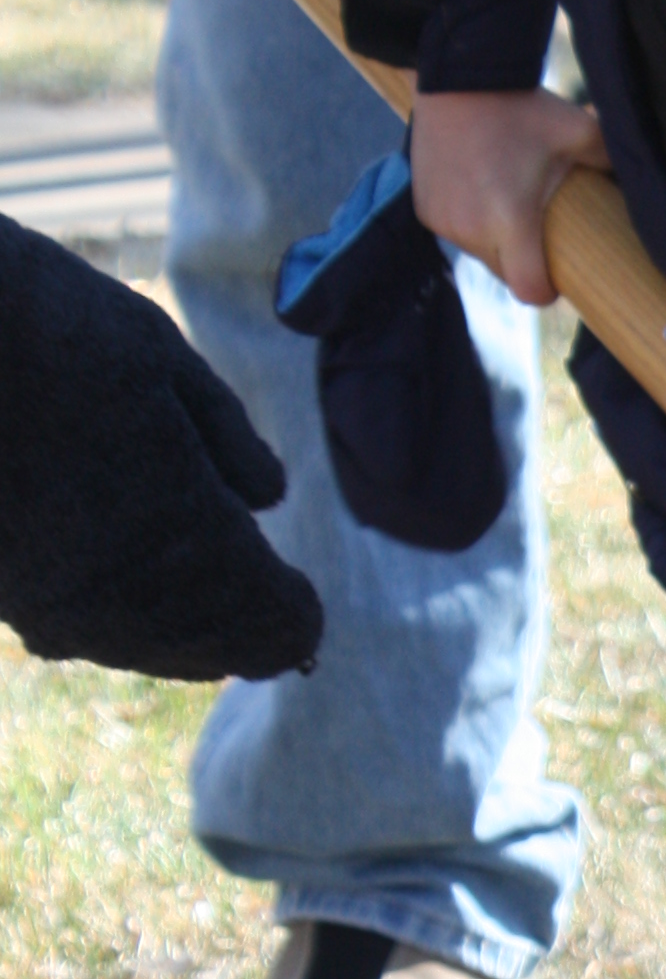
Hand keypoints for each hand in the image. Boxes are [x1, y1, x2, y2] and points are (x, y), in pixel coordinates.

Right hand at [0, 211, 321, 679]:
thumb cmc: (54, 327)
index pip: (277, 628)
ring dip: (176, 625)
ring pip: (141, 648)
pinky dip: (108, 611)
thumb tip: (267, 497)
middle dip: (240, 625)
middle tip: (263, 601)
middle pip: (211, 652)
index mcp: (195, 540)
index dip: (295, 612)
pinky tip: (111, 570)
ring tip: (193, 583)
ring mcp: (54, 602)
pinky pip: (71, 629)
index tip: (298, 589)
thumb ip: (228, 441)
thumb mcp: (165, 363)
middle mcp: (128, 594)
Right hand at [411, 86, 607, 306]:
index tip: (560, 274)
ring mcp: (442, 221)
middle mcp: (470, 229)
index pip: (529, 290)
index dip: (548, 289)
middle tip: (543, 231)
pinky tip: (483, 194)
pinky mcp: (423, 209)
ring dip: (497, 243)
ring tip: (511, 206)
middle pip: (506, 273)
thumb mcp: (580, 133)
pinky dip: (470, 224)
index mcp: (510, 220)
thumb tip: (653, 187)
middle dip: (525, 262)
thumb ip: (614, 164)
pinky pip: (455, 233)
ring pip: (479, 255)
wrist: (460, 77)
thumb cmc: (524, 108)